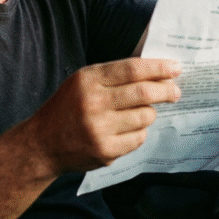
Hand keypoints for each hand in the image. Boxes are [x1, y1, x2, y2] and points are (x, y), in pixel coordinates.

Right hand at [28, 57, 180, 174]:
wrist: (43, 143)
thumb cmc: (68, 107)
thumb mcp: (83, 81)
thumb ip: (113, 75)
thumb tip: (155, 72)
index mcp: (88, 79)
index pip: (132, 69)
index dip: (158, 67)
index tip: (175, 68)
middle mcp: (93, 103)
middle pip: (143, 92)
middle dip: (166, 90)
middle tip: (175, 91)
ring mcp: (100, 129)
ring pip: (145, 116)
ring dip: (150, 112)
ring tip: (142, 112)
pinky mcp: (105, 151)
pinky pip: (138, 138)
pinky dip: (139, 131)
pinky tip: (127, 129)